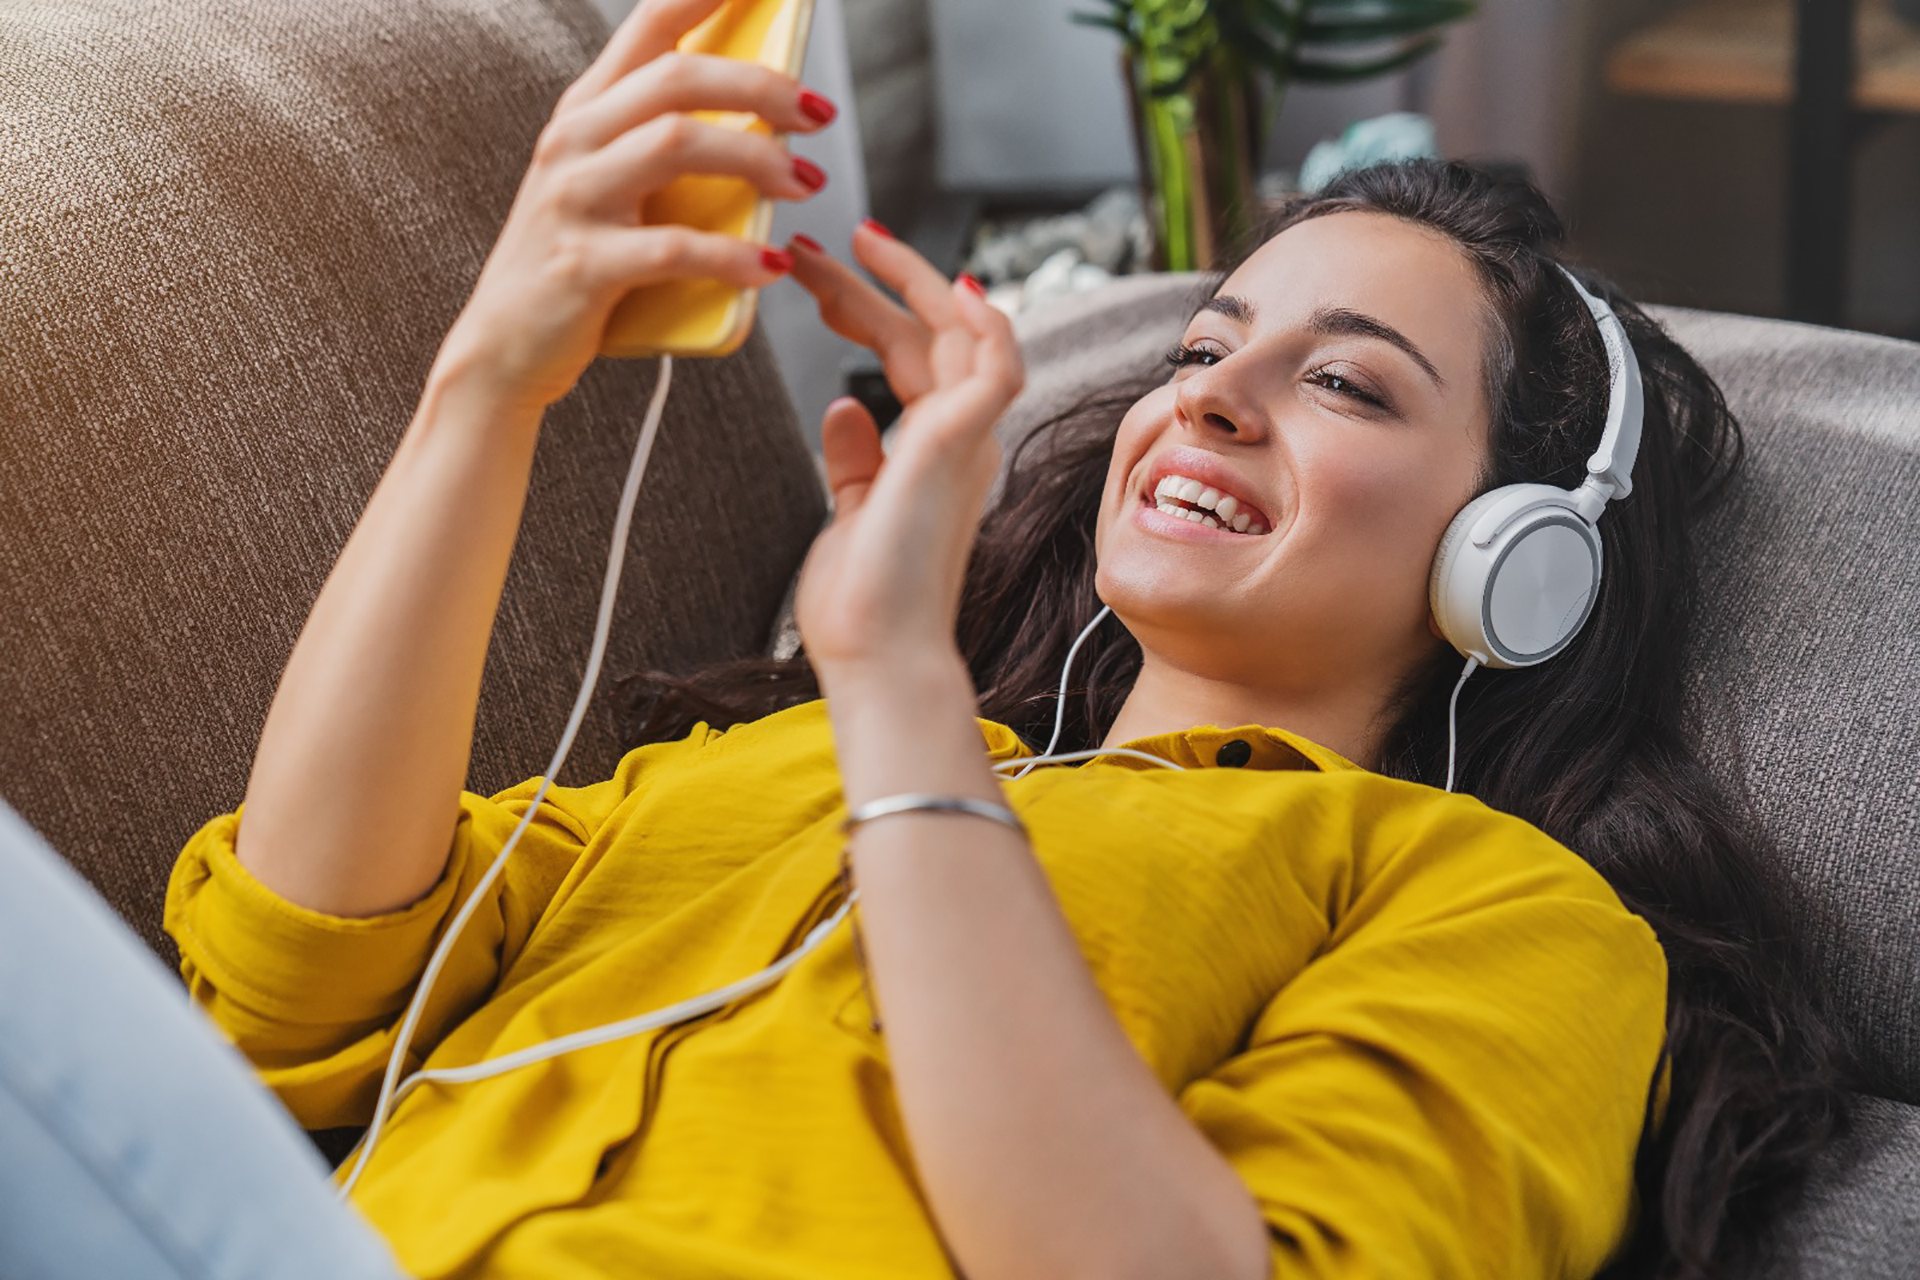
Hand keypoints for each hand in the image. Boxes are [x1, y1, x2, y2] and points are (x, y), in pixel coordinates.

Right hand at [435, 0, 834, 414]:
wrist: (505, 347)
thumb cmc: (579, 261)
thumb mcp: (611, 185)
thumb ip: (666, 142)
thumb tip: (768, 118)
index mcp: (587, 110)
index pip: (649, 24)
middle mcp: (575, 140)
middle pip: (678, 79)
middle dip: (761, 86)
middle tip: (818, 113)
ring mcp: (574, 199)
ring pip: (676, 144)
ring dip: (756, 159)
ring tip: (806, 183)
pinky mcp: (583, 266)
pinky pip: (672, 249)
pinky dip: (732, 256)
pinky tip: (770, 266)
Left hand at [786, 224, 1025, 684]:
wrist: (878, 655)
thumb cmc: (866, 605)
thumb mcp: (850, 512)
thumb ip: (853, 460)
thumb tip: (842, 408)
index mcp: (933, 454)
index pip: (907, 357)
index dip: (867, 306)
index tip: (820, 273)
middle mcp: (960, 442)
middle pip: (927, 335)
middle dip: (871, 284)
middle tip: (812, 246)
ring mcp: (968, 443)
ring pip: (963, 335)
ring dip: (913, 282)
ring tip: (856, 241)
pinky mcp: (963, 445)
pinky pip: (998, 368)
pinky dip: (986, 324)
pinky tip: (954, 286)